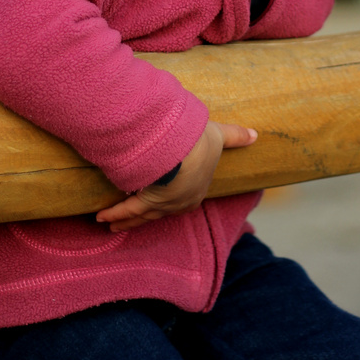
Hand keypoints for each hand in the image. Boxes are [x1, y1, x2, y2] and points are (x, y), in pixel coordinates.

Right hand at [96, 121, 256, 230]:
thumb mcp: (220, 136)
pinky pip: (128, 209)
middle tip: (126, 223)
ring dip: (125, 219)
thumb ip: (236, 136)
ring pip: (140, 214)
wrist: (185, 152)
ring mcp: (163, 204)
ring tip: (110, 224)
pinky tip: (102, 217)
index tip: (161, 204)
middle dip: (142, 216)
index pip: (182, 200)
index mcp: (196, 192)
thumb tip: (256, 135)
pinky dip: (116, 213)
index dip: (170, 201)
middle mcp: (179, 203)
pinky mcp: (147, 200)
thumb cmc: (202, 143)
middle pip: (157, 213)